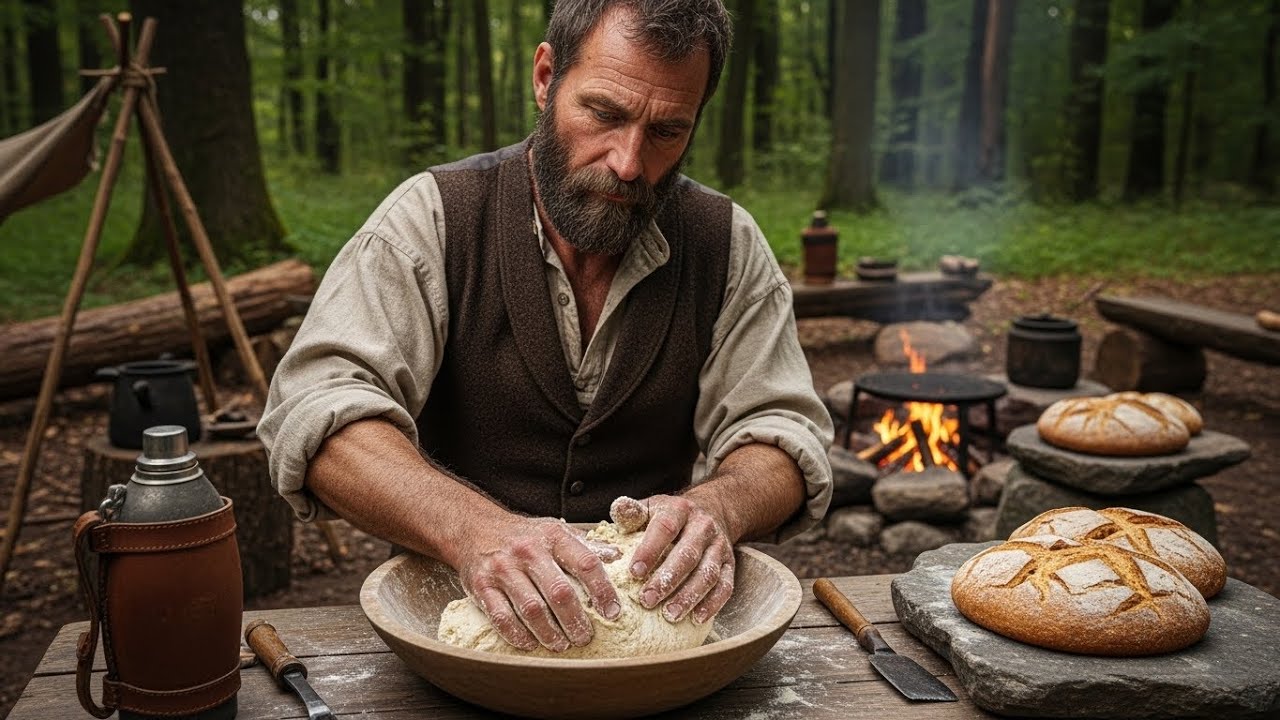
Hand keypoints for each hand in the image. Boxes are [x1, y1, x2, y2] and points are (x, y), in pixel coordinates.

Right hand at [457, 516, 621, 651]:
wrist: (474, 528)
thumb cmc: (524, 535)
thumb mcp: (556, 530)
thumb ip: (585, 546)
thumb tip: (617, 557)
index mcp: (552, 536)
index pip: (585, 563)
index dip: (603, 590)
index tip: (613, 612)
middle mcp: (528, 551)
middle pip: (559, 592)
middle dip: (576, 620)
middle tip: (585, 637)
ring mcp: (502, 569)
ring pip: (532, 609)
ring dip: (550, 633)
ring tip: (562, 644)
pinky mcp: (481, 586)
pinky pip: (501, 617)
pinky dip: (518, 635)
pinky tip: (531, 643)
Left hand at [626, 494, 735, 624]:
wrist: (712, 511)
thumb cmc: (669, 516)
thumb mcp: (651, 507)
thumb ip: (632, 512)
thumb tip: (618, 509)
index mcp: (680, 510)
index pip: (665, 528)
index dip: (650, 550)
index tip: (633, 573)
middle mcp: (703, 526)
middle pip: (688, 554)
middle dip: (667, 580)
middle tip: (647, 600)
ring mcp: (719, 546)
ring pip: (708, 573)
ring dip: (689, 596)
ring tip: (670, 615)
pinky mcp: (730, 564)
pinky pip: (725, 586)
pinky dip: (712, 604)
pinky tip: (696, 618)